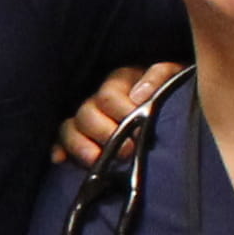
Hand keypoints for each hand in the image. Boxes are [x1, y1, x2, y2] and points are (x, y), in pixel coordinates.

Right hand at [58, 60, 177, 167]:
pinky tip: (60, 159)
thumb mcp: (173, 74)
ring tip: (96, 160)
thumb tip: (138, 96)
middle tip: (127, 151)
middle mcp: (98, 100)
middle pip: (86, 114)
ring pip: (69, 128)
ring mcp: (87, 120)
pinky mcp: (81, 138)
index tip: (141, 131)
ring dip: (80, 145)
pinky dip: (59, 149)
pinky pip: (61, 141)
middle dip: (105, 134)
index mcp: (119, 80)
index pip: (108, 96)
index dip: (122, 113)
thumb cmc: (172, 89)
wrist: (174, 104)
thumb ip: (158, 77)